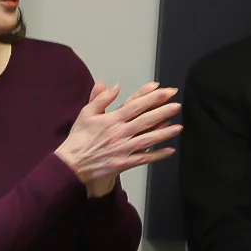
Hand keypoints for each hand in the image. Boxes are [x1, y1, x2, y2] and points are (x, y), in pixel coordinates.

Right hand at [54, 81, 181, 196]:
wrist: (71, 165)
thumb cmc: (78, 139)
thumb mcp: (86, 113)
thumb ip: (101, 98)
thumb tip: (115, 86)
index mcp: (112, 119)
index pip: (136, 105)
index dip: (152, 97)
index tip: (164, 91)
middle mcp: (120, 133)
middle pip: (146, 120)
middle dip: (164, 112)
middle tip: (178, 106)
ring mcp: (123, 149)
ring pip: (149, 139)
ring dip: (165, 133)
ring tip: (179, 127)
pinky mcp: (124, 163)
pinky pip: (144, 159)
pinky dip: (157, 155)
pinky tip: (170, 150)